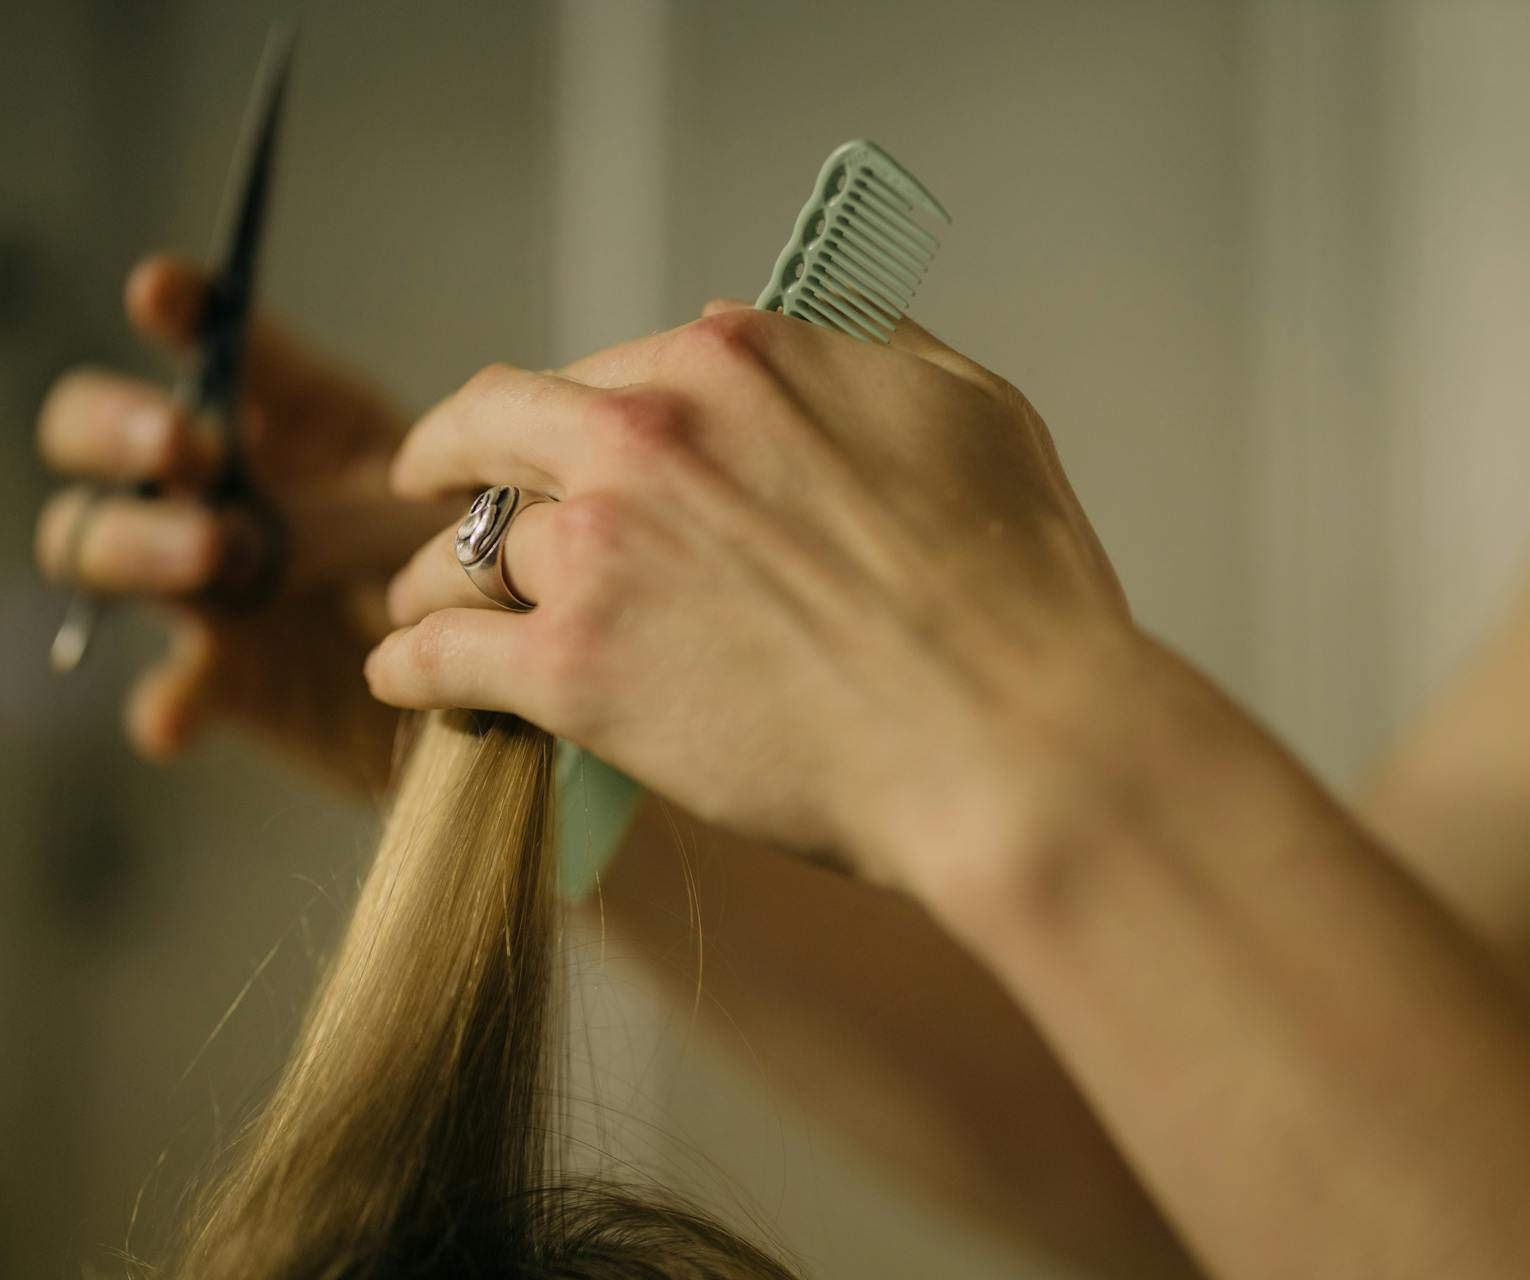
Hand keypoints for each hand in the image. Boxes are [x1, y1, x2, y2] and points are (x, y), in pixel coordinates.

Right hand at [35, 255, 454, 786]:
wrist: (502, 684)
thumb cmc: (476, 563)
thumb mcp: (455, 509)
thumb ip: (396, 496)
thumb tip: (364, 487)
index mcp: (288, 417)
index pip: (209, 344)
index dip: (179, 311)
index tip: (161, 290)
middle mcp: (218, 487)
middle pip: (97, 435)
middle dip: (121, 427)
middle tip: (184, 442)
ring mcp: (203, 580)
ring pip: (97, 542)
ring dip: (138, 540)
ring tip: (213, 551)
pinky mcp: (222, 677)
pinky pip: (171, 689)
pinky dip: (167, 700)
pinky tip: (174, 715)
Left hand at [370, 301, 1129, 884]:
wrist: (1010, 740)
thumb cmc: (1017, 590)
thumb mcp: (974, 412)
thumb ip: (874, 353)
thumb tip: (824, 337)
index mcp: (739, 360)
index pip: (617, 365)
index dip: (587, 408)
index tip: (567, 441)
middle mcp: (648, 430)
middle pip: (498, 424)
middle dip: (454, 453)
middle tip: (431, 484)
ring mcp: (602, 548)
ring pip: (464, 549)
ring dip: (433, 575)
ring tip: (420, 607)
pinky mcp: (574, 668)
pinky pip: (442, 655)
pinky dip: (412, 663)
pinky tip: (405, 675)